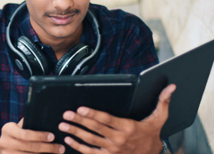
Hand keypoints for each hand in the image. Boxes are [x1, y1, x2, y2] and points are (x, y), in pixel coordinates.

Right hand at [0, 118, 64, 153]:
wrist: (5, 143)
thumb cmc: (19, 130)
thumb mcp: (21, 124)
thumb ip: (30, 122)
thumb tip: (49, 117)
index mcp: (7, 129)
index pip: (26, 134)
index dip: (40, 136)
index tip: (53, 136)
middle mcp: (4, 142)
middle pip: (29, 147)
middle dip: (47, 147)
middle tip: (60, 148)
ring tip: (57, 152)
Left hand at [59, 84, 175, 153]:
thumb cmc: (152, 134)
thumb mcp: (159, 118)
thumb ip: (163, 102)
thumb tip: (172, 87)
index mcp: (128, 127)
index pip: (107, 119)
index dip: (93, 114)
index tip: (81, 108)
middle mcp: (118, 139)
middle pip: (95, 128)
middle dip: (79, 121)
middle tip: (66, 114)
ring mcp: (111, 150)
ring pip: (90, 140)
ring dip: (75, 132)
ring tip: (63, 125)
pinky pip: (90, 152)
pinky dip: (78, 147)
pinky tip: (68, 140)